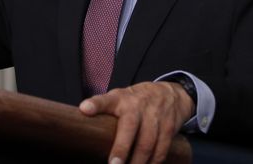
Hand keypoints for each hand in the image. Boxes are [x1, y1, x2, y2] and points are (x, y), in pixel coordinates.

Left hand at [79, 81, 193, 163]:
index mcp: (120, 99)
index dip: (95, 104)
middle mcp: (137, 106)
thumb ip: (102, 110)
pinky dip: (153, 162)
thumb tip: (82, 121)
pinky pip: (161, 149)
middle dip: (121, 148)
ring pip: (147, 142)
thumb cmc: (135, 101)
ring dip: (138, 161)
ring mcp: (155, 116)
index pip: (105, 100)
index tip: (85, 109)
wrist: (170, 94)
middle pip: (130, 127)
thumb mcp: (118, 99)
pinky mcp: (169, 127)